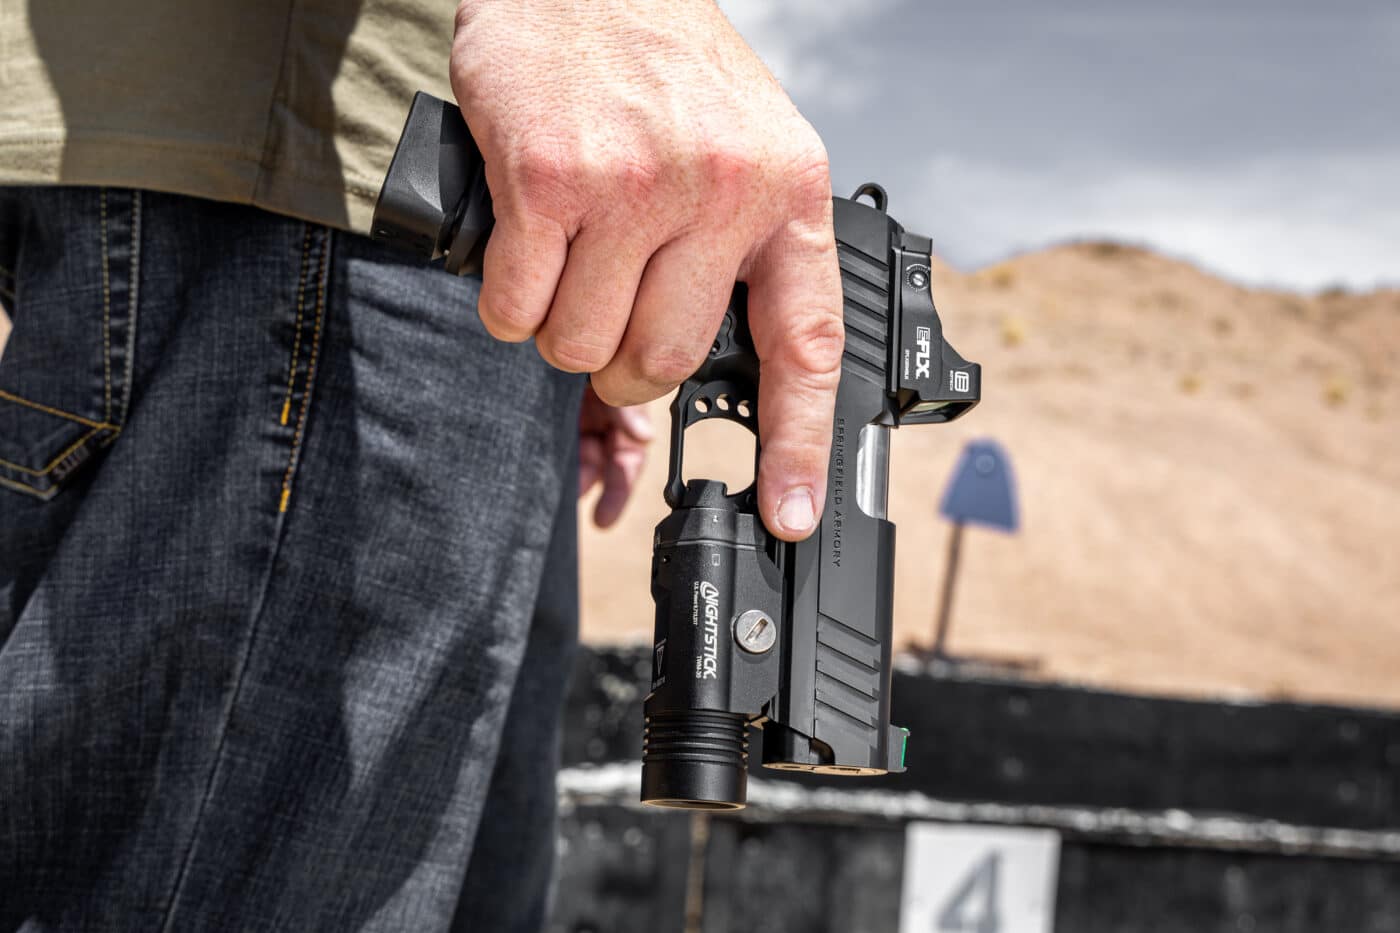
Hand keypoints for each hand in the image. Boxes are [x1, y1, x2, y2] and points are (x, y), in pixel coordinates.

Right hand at [451, 0, 842, 540]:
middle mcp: (719, 192)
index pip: (806, 346)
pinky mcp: (547, 181)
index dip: (797, 443)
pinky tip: (524, 242)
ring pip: (582, 345)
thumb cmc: (663, 66)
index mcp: (785, 193)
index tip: (787, 512)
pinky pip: (516, 308)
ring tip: (568, 259)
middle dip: (626, 360)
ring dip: (561, 327)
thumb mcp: (749, 143)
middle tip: (613, 307)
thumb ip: (750, 246)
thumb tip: (733, 362)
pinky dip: (508, 297)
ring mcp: (632, 187)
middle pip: (664, 362)